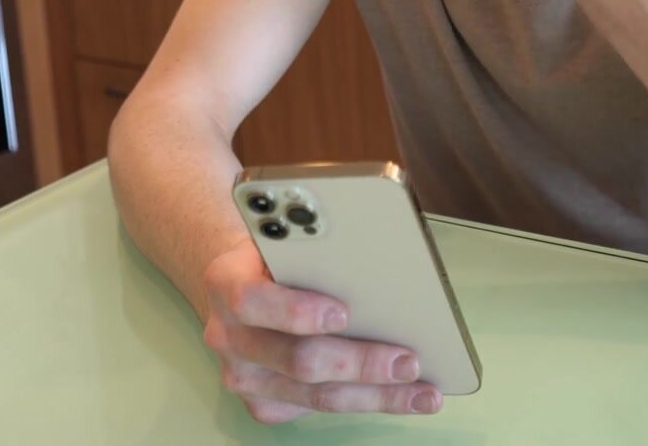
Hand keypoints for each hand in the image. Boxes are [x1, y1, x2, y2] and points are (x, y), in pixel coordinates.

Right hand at [200, 237, 440, 422]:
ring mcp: (243, 376)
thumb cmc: (279, 255)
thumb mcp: (285, 237)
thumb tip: (378, 251)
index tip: (345, 313)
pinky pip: (318, 411)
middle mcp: (227, 335)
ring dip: (375, 394)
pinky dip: (365, 402)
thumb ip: (315, 244)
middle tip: (408, 361)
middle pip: (298, 359)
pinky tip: (401, 396)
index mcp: (226, 282)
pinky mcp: (263, 404)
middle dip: (360, 362)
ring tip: (421, 391)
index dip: (297, 311)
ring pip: (316, 396)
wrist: (242, 285)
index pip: (252, 300)